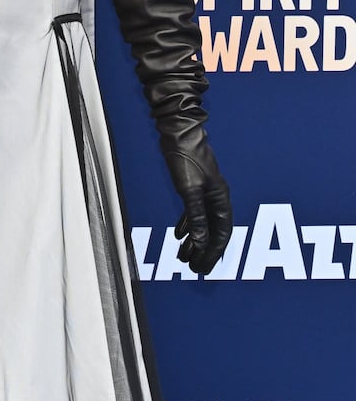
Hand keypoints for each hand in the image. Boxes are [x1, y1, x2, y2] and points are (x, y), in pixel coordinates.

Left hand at [161, 129, 231, 275]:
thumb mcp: (189, 190)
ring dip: (193, 241)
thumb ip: (194, 215)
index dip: (213, 253)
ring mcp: (206, 193)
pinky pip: (193, 213)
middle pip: (212, 232)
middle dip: (203, 251)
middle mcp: (216, 198)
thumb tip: (198, 240)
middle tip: (192, 268)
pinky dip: (187, 226)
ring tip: (183, 256)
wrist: (179, 132)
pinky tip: (180, 235)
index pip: (221, 234)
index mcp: (220, 199)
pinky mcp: (194, 187)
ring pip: (202, 224)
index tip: (204, 268)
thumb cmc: (186, 157)